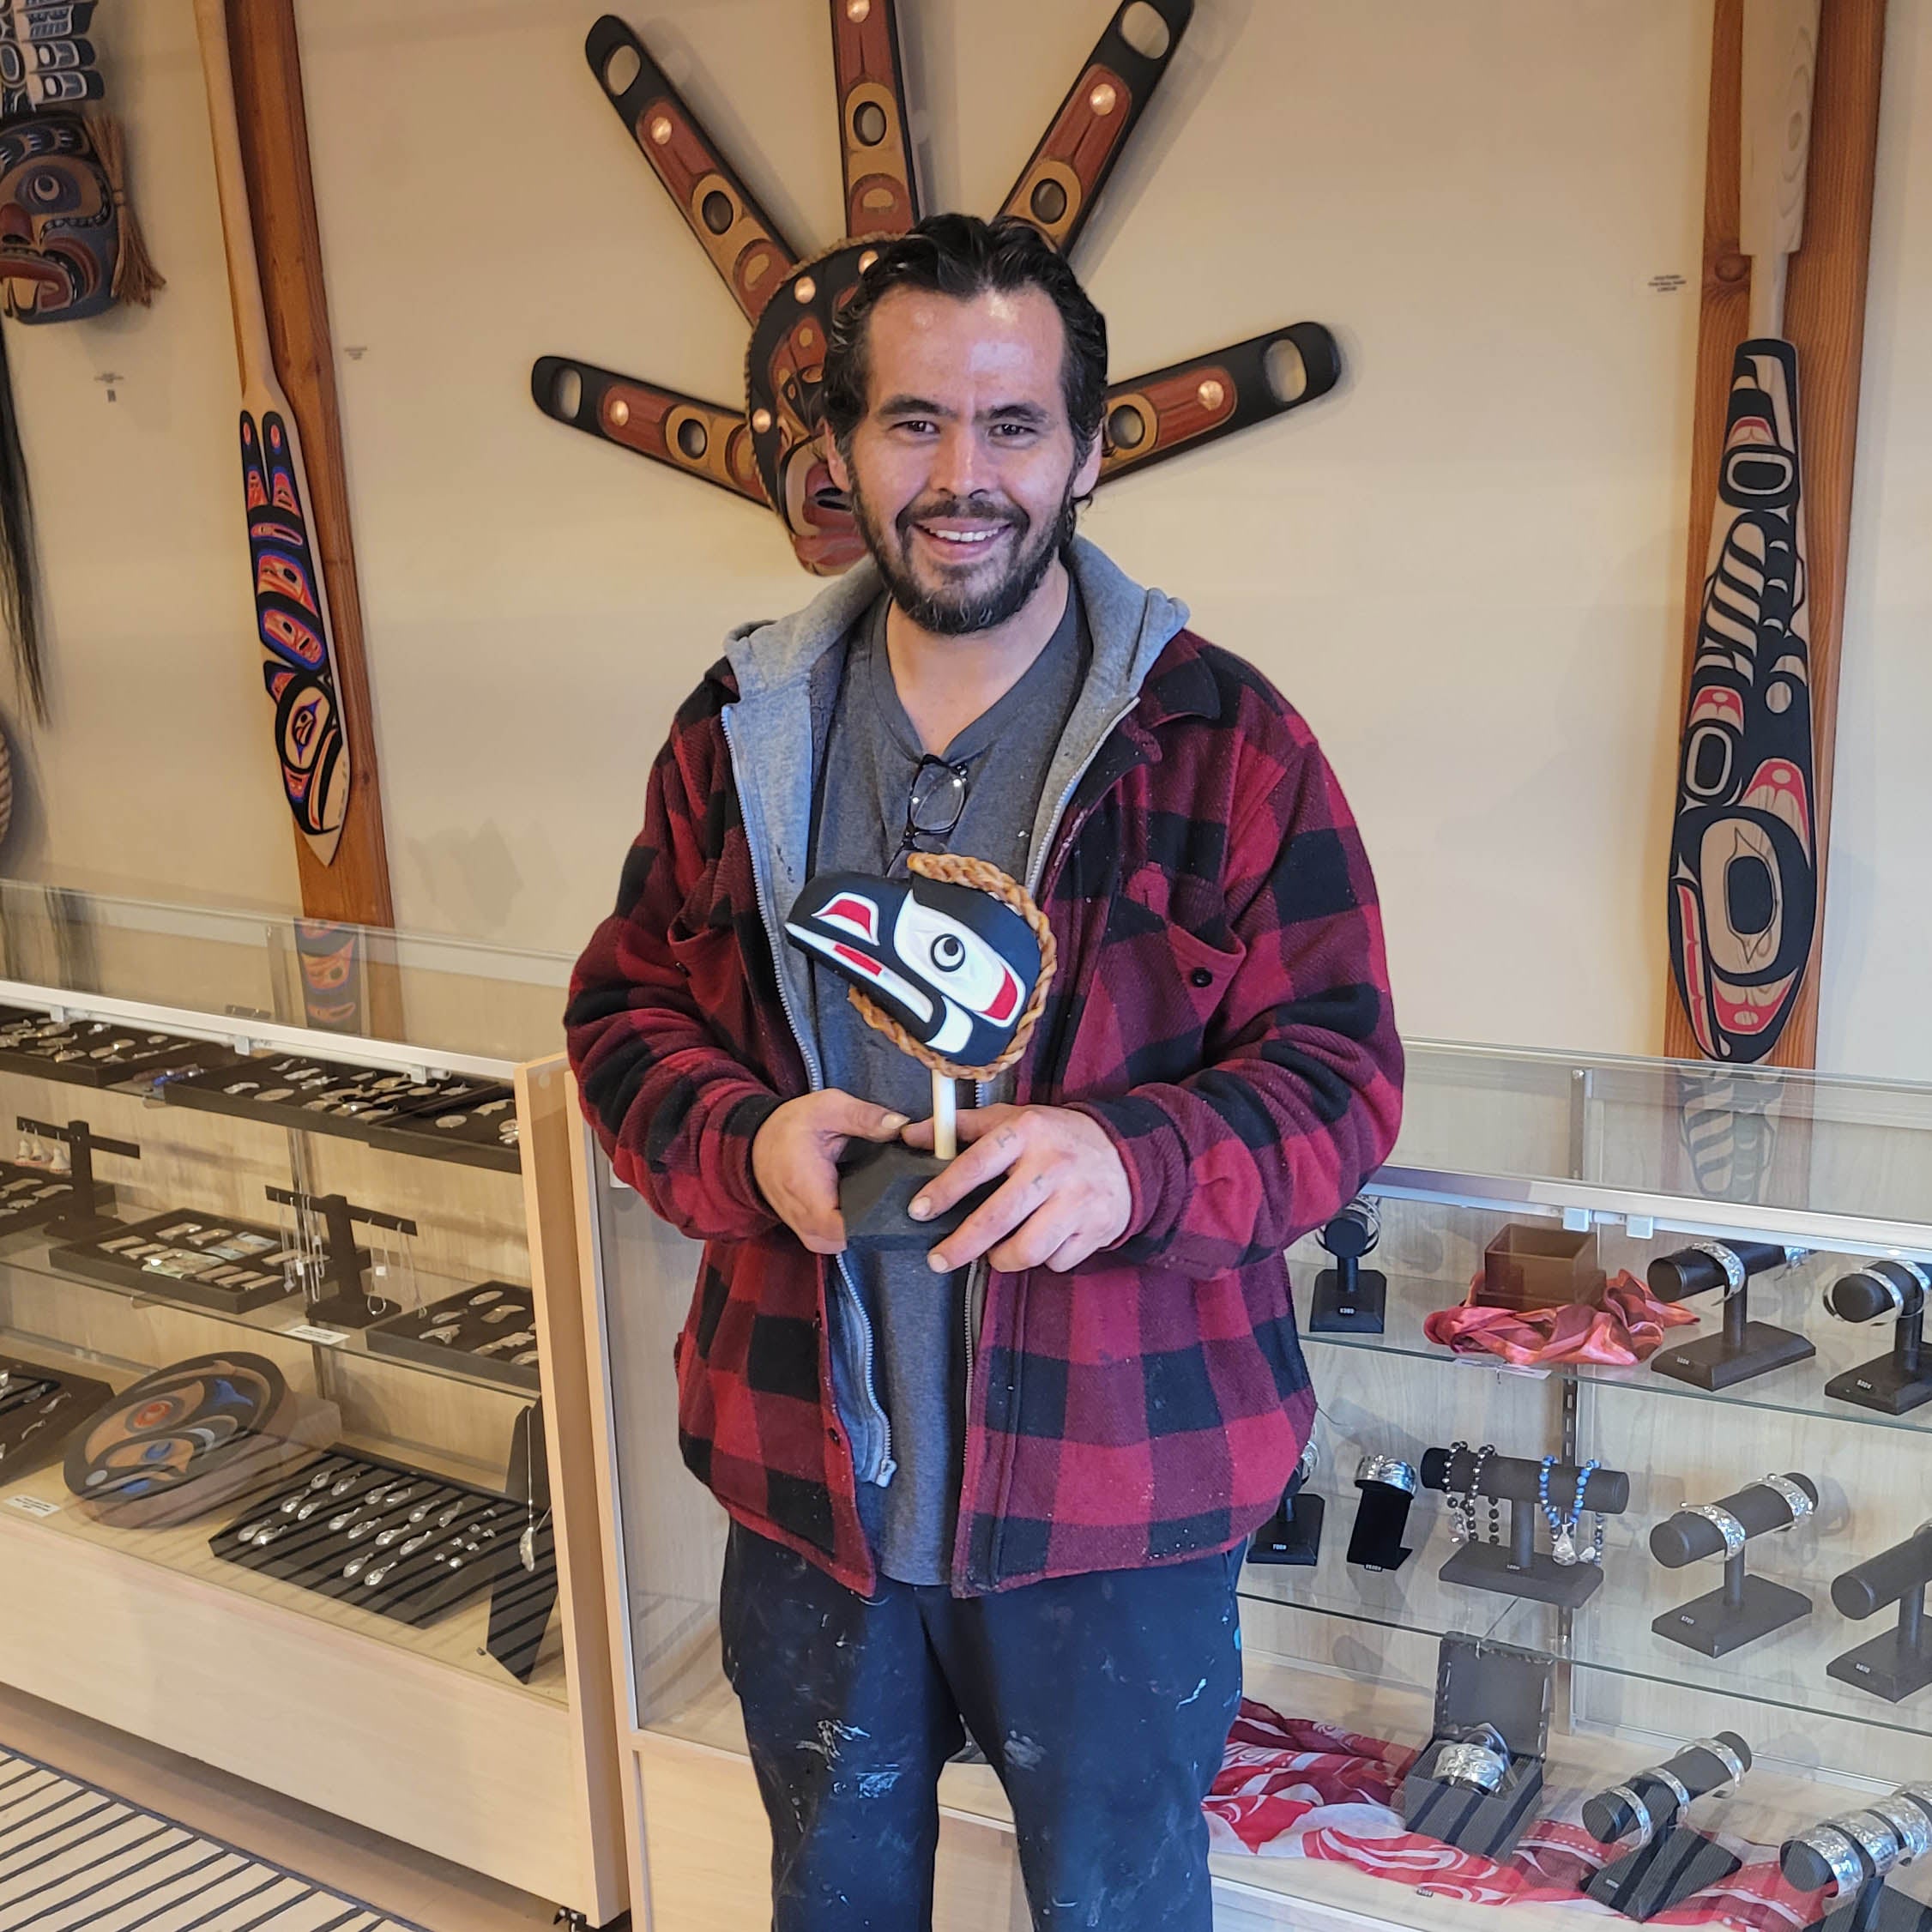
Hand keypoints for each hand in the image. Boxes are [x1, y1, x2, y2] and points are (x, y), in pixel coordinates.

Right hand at [752, 1090, 908, 1253]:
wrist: (756, 1144)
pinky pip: (840, 1240)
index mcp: (809, 1194)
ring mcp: (808, 1233)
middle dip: (881, 1217)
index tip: (899, 1195)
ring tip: (885, 1194)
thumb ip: (864, 1117)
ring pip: (849, 1242)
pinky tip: (869, 1202)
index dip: (879, 1214)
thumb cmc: (789, 1127)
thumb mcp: (828, 1108)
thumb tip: (899, 1125)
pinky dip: (855, 1225)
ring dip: (869, 1222)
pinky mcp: (812, 1234)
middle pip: (855, 1237)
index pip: (850, 1227)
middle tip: (900, 1191)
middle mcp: (807, 1223)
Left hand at [901, 1104, 1131, 1273]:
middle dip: (961, 1245)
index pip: (977, 1164)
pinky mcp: (1096, 1228)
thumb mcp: (1013, 1119)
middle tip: (938, 1259)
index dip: (945, 1190)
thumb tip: (909, 1134)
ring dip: (1002, 1258)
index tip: (919, 1211)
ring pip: (1028, 1249)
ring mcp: (1078, 1200)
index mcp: (1028, 1133)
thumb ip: (961, 1127)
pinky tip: (1040, 1243)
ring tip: (993, 1253)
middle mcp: (1053, 1166)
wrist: (1125, 1153)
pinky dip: (1043, 1260)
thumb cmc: (1055, 1137)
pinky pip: (1057, 1261)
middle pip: (998, 1217)